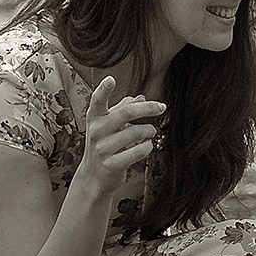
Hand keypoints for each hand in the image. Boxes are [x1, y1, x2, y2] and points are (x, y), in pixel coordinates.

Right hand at [75, 76, 164, 202]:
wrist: (94, 176)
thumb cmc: (104, 145)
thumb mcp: (109, 126)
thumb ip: (123, 110)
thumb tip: (141, 97)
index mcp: (95, 118)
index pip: (97, 101)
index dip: (103, 90)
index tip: (111, 79)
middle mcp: (96, 131)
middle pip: (126, 113)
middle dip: (148, 108)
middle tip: (162, 107)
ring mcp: (103, 149)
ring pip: (137, 132)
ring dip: (150, 130)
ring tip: (151, 132)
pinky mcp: (112, 164)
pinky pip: (139, 151)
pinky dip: (148, 146)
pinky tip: (146, 146)